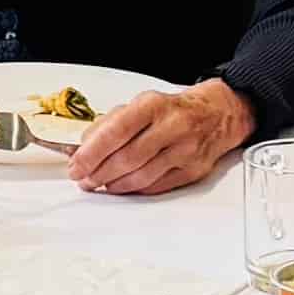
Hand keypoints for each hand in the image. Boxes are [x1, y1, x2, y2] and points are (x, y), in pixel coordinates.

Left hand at [65, 78, 253, 195]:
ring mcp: (185, 150)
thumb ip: (110, 124)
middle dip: (98, 173)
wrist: (217, 114)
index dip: (92, 153)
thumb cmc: (173, 110)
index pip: (116, 131)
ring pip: (141, 177)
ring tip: (98, 184)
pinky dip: (133, 190)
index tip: (76, 165)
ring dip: (113, 185)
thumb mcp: (140, 104)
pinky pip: (156, 187)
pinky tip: (121, 187)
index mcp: (154, 106)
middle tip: (83, 178)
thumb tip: (83, 147)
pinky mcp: (192, 170)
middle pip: (127, 158)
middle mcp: (172, 126)